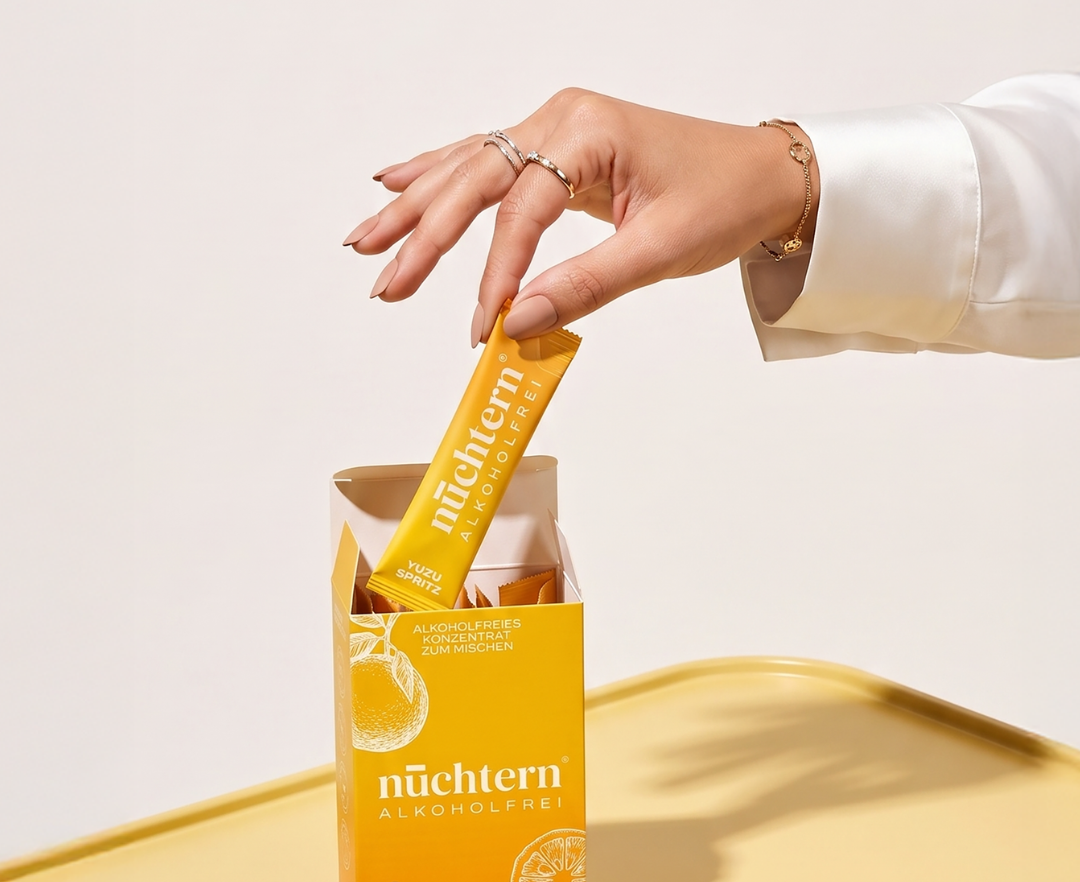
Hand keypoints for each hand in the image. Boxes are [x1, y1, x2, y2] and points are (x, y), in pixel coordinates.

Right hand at [343, 89, 817, 342]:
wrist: (762, 173)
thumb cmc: (723, 198)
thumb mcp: (661, 249)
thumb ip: (587, 286)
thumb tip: (520, 323)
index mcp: (589, 131)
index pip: (523, 208)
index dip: (497, 270)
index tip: (482, 323)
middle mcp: (562, 118)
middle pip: (473, 177)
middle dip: (423, 233)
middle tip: (382, 280)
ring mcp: (555, 128)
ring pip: (468, 166)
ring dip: (415, 205)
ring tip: (365, 239)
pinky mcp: (556, 148)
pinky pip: (486, 161)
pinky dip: (439, 176)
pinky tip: (396, 182)